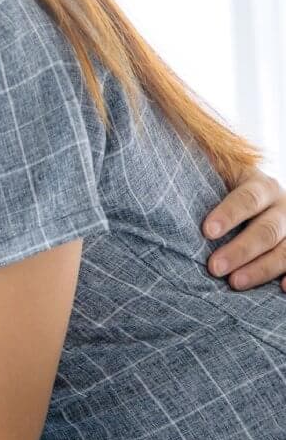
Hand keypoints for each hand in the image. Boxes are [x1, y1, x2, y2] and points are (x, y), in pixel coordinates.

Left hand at [204, 168, 285, 290]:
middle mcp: (283, 207)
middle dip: (241, 250)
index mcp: (261, 186)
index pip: (248, 198)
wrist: (257, 199)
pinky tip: (281, 289)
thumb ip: (200, 171)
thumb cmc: (224, 191)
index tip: (207, 231)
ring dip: (262, 269)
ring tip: (235, 283)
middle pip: (267, 230)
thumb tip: (166, 150)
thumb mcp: (218, 176)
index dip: (230, 214)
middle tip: (214, 267)